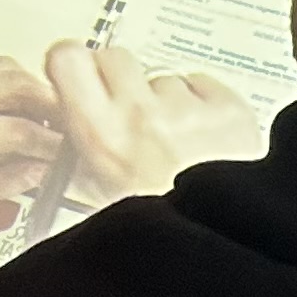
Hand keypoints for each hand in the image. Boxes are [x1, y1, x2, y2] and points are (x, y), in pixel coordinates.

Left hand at [0, 53, 67, 235]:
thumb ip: (3, 180)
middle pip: (16, 84)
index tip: (68, 152)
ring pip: (2, 67)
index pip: (17, 131)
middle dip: (50, 105)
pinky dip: (6, 78)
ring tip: (45, 111)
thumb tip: (39, 170)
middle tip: (69, 123)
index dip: (51, 143)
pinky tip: (16, 99)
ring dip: (31, 88)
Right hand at [39, 42, 274, 204]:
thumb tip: (72, 105)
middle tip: (134, 112)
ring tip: (179, 143)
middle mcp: (140, 114)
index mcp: (100, 134)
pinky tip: (207, 139)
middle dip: (122, 80)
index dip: (73, 62)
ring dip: (168, 100)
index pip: (68, 58)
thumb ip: (83, 141)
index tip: (79, 71)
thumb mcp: (100, 191)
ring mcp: (187, 110)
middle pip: (117, 57)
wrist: (222, 239)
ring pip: (164, 77)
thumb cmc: (162, 221)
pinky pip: (204, 85)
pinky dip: (204, 105)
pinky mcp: (229, 109)